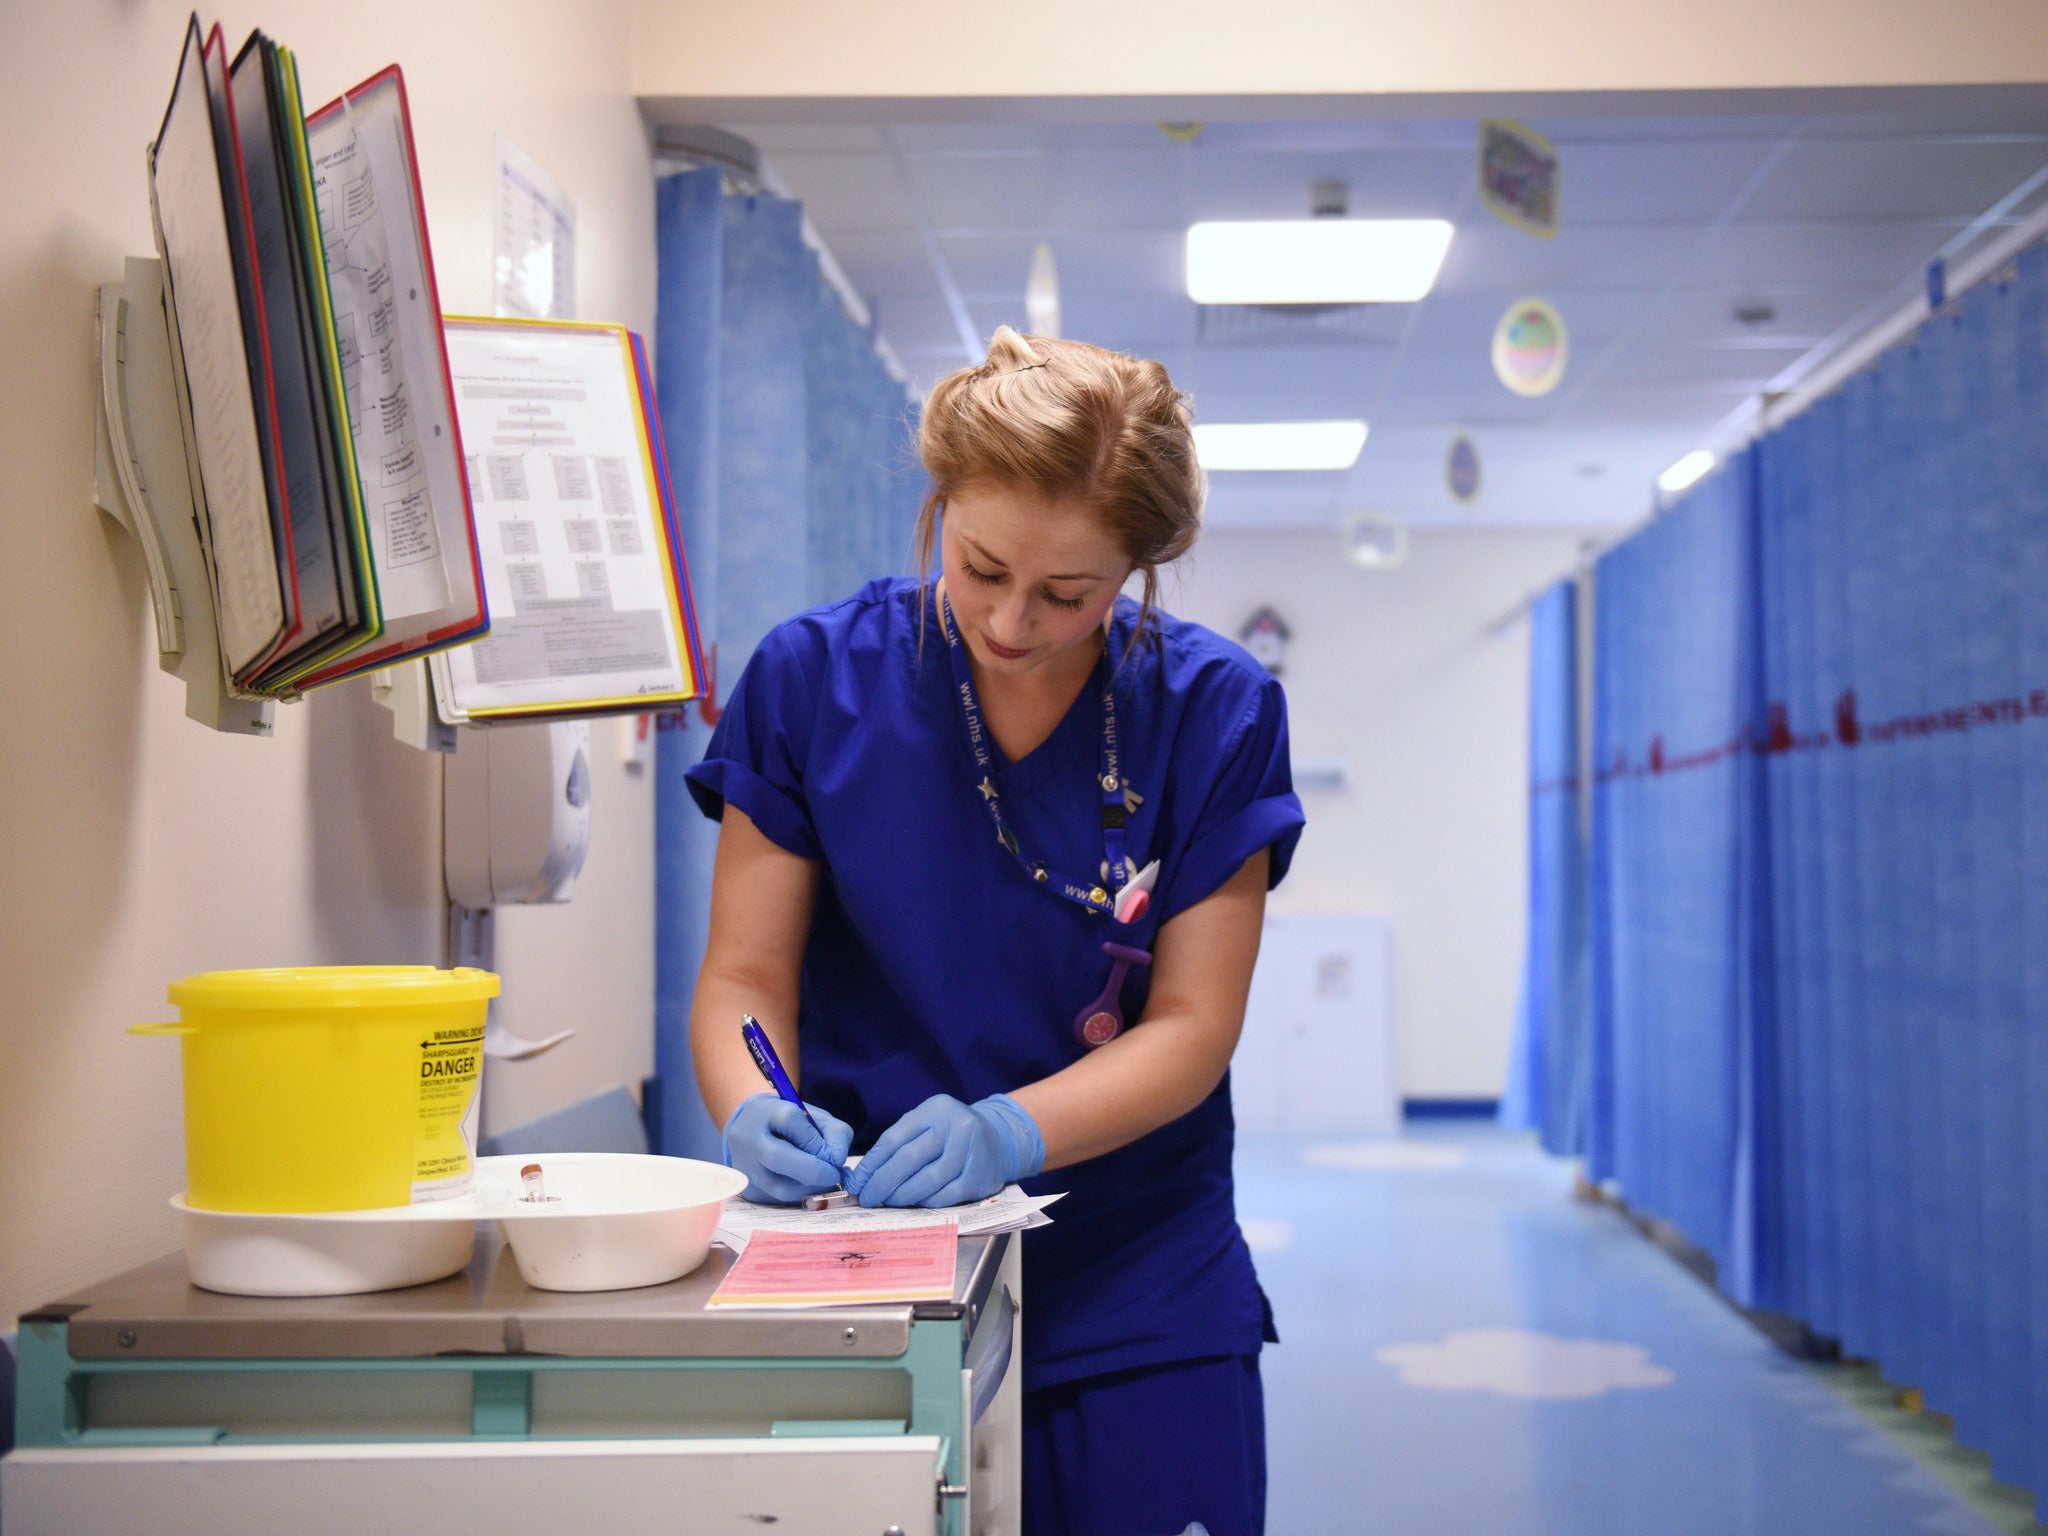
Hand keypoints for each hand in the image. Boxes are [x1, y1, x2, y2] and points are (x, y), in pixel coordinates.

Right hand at [723, 1094, 853, 1203]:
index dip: (818, 1143)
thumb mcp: (815, 1115)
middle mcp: (751, 1138)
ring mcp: (747, 1164)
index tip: (836, 1156)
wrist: (750, 1128)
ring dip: (810, 1188)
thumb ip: (834, 1132)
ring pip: (778, 1185)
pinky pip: (778, 1197)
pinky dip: (801, 1194)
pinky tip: (811, 1186)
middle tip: (835, 1175)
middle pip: (779, 1157)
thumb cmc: (789, 1121)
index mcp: (768, 1111)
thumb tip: (837, 1160)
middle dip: (814, 1171)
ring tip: (824, 1181)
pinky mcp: (750, 1186)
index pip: (792, 1122)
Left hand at [843, 1094, 1044, 1208]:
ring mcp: (970, 1152)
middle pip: (909, 1158)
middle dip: (882, 1182)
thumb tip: (863, 1176)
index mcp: (935, 1110)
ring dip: (901, 1196)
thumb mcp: (928, 1124)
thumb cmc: (952, 1134)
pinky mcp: (979, 1177)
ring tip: (886, 1202)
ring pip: (928, 1180)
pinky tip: (913, 1205)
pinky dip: (925, 1203)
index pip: (895, 1138)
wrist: (1000, 1140)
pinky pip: (945, 1196)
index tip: (857, 1182)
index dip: (871, 1164)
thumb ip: (900, 1143)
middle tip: (867, 1198)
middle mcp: (955, 1127)